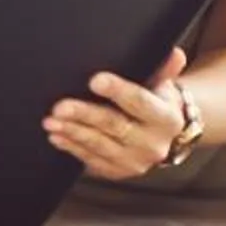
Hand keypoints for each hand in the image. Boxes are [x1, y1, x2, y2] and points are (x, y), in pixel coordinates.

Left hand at [46, 48, 192, 182]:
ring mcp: (136, 161)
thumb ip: (164, 70)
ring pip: (99, 145)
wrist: (163, 135)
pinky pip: (91, 160)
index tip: (94, 80)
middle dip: (84, 115)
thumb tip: (174, 54)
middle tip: (60, 107)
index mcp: (167, 119)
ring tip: (51, 121)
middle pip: (114, 125)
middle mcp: (154, 144)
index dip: (118, 91)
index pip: (141, 102)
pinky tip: (57, 136)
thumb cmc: (156, 102)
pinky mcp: (118, 171)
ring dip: (72, 132)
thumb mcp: (163, 85)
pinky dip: (72, 147)